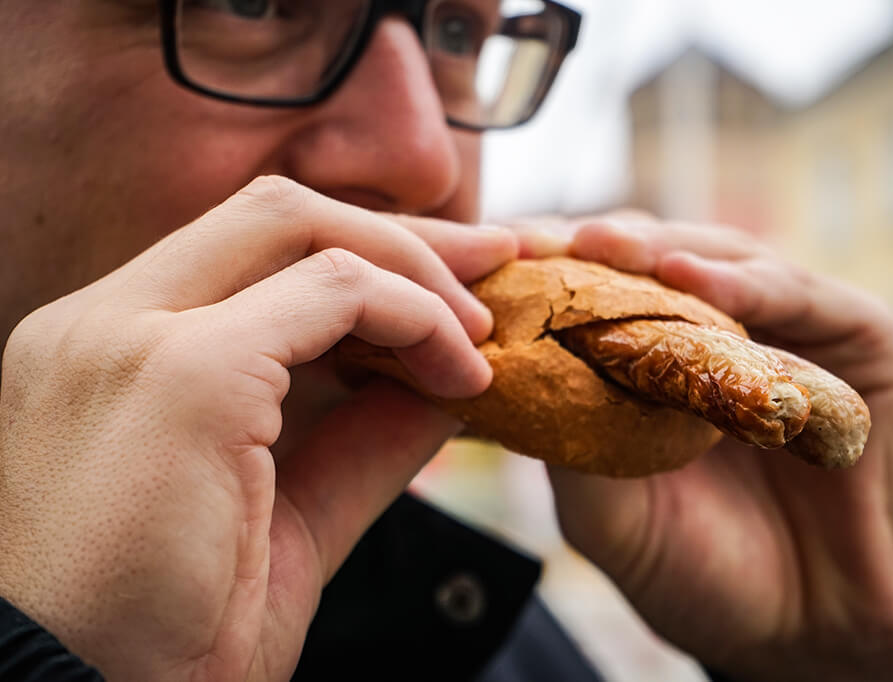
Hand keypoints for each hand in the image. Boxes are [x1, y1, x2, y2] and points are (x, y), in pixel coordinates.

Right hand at [0, 176, 516, 681]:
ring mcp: (132, 337)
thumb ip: (361, 439)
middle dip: (401, 236)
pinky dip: (412, 316)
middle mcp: (102, 324)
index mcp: (110, 351)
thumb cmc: (170, 638)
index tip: (451, 288)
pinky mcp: (183, 372)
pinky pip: (333, 290)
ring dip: (413, 271)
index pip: (250, 252)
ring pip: (301, 227)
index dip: (362, 254)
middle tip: (492, 267)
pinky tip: (458, 372)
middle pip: (276, 215)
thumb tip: (443, 384)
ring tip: (481, 335)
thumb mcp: (288, 521)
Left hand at [527, 216, 892, 681]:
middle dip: (593, 248)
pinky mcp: (861, 342)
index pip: (600, 291)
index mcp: (662, 362)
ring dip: (659, 250)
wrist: (816, 633)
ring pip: (721, 260)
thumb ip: (570, 443)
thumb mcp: (611, 517)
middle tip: (536, 242)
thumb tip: (509, 368)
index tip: (491, 259)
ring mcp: (792, 331)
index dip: (548, 272)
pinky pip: (803, 297)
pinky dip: (747, 283)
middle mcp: (724, 333)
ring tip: (603, 248)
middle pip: (654, 260)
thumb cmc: (704, 574)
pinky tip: (691, 278)